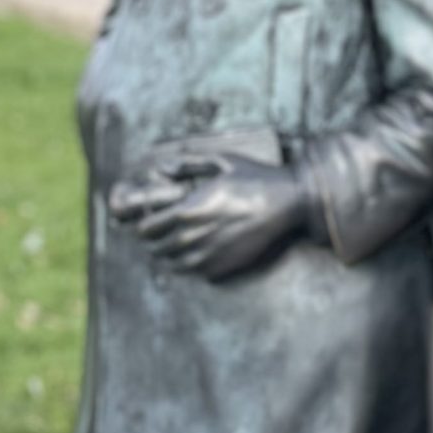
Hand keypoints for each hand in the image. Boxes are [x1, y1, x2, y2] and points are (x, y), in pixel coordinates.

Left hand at [111, 152, 312, 281]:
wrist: (287, 204)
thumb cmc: (256, 178)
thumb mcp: (222, 161)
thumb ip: (188, 164)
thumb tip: (163, 168)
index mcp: (187, 210)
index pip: (146, 228)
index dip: (145, 223)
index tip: (153, 216)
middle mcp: (191, 237)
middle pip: (154, 248)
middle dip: (154, 238)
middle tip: (164, 229)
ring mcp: (205, 256)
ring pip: (170, 263)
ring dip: (169, 253)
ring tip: (179, 240)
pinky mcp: (219, 269)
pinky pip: (191, 271)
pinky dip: (189, 262)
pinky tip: (199, 248)